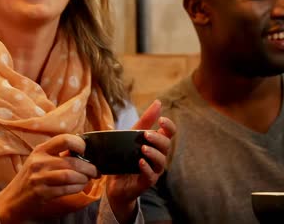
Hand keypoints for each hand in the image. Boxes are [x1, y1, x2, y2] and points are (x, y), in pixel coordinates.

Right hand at [0, 134, 97, 222]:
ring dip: (84, 178)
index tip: (86, 152)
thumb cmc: (32, 177)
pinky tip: (79, 187)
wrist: (13, 199)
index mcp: (41, 149)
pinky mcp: (41, 192)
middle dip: (89, 167)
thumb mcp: (41, 160)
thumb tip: (84, 152)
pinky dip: (77, 188)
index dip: (79, 144)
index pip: (64, 139)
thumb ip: (58, 154)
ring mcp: (39, 177)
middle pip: (72, 161)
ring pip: (70, 175)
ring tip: (87, 179)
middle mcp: (39, 161)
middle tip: (95, 171)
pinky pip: (66, 189)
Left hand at [107, 100, 176, 222]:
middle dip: (158, 139)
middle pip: (166, 146)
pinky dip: (147, 168)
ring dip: (153, 153)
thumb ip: (145, 121)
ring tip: (143, 149)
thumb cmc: (126, 157)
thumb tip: (158, 102)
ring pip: (161, 161)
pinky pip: (151, 176)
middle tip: (146, 134)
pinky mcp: (146, 182)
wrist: (113, 182)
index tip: (161, 120)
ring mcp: (154, 170)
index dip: (169, 126)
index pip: (170, 133)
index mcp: (157, 144)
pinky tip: (141, 162)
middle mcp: (158, 156)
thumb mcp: (131, 136)